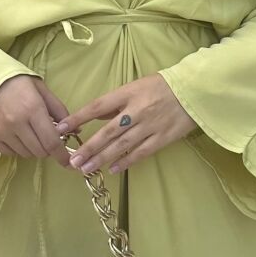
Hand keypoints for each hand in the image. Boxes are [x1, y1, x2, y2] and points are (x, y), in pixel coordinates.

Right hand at [0, 75, 72, 165]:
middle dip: (48, 148)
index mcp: (32, 109)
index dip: (62, 155)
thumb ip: (59, 111)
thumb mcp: (41, 90)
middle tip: (46, 138)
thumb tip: (75, 132)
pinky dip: (17, 148)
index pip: (51, 142)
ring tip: (29, 133)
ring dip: (33, 148)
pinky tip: (16, 135)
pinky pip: (10, 153)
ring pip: (26, 154)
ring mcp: (0, 131)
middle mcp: (16, 123)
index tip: (68, 162)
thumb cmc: (15, 82)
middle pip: (40, 151)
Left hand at [56, 74, 195, 175]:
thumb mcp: (135, 87)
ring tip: (86, 168)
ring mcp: (150, 125)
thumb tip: (94, 117)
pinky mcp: (163, 138)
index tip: (61, 128)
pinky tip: (112, 169)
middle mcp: (137, 110)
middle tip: (72, 160)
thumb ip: (115, 103)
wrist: (194, 90)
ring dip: (102, 158)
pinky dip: (126, 162)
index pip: (97, 107)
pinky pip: (141, 152)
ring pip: (121, 145)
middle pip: (108, 132)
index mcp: (128, 93)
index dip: (78, 118)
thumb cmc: (162, 87)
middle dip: (88, 147)